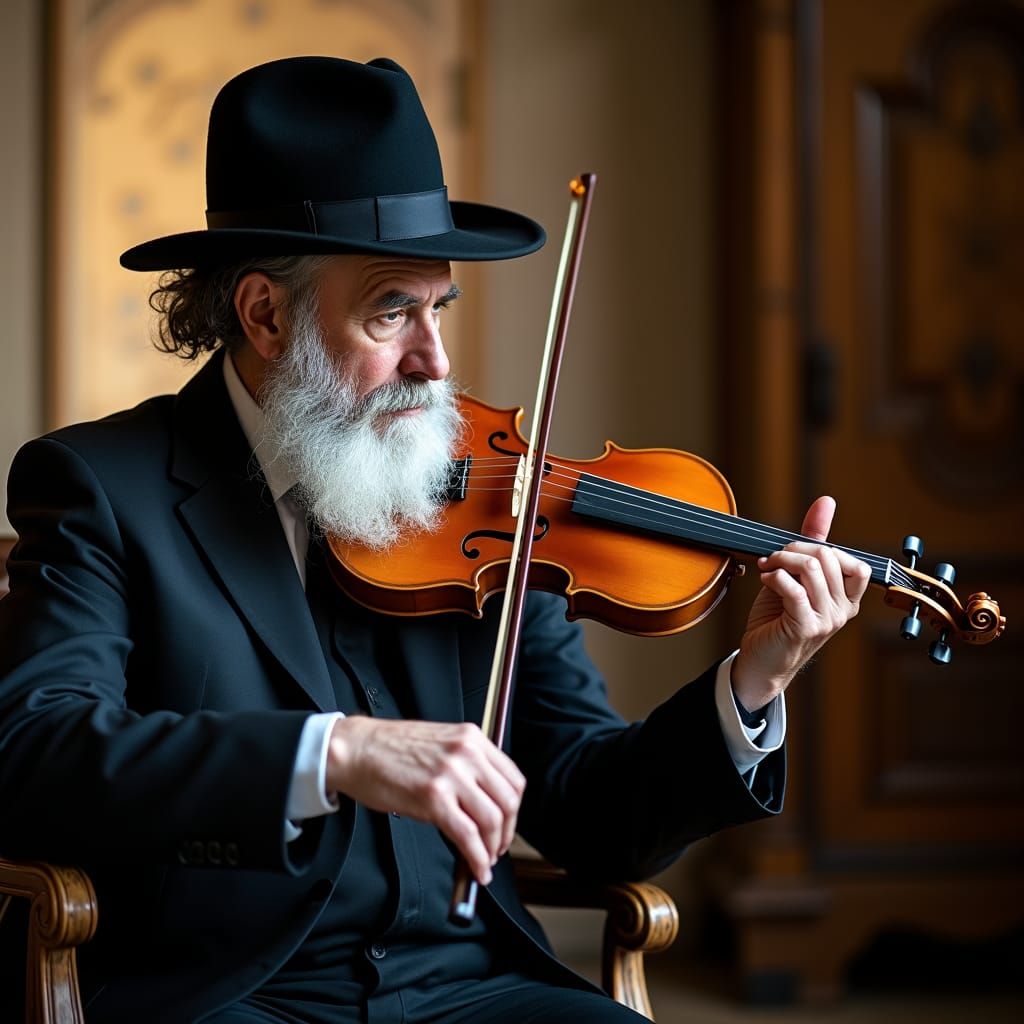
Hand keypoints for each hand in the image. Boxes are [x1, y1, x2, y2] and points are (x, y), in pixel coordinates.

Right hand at [325, 716, 524, 885]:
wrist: (357, 749)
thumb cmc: (390, 748)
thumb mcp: (441, 743)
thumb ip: (467, 764)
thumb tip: (486, 800)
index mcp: (471, 738)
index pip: (513, 778)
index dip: (514, 810)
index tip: (507, 824)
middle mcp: (466, 753)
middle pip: (508, 801)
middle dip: (507, 832)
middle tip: (498, 847)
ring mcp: (451, 775)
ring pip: (491, 820)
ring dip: (492, 848)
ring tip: (485, 860)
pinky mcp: (433, 798)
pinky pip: (467, 835)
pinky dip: (477, 858)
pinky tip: (475, 868)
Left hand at [731, 496, 870, 711]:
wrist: (760, 660)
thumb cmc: (777, 619)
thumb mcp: (796, 576)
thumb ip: (812, 541)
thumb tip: (826, 502)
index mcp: (847, 599)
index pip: (857, 564)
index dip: (822, 548)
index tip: (794, 552)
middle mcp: (843, 610)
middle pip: (829, 557)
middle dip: (794, 549)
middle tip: (773, 558)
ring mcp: (827, 620)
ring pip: (813, 568)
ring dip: (781, 560)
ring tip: (767, 567)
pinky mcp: (805, 627)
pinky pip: (794, 588)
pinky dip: (775, 576)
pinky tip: (765, 579)